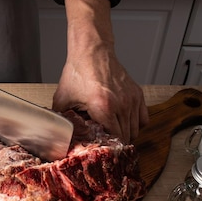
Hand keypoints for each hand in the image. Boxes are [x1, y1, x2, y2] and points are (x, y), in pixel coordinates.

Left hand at [53, 0, 148, 142]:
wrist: (91, 52)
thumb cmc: (78, 73)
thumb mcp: (63, 100)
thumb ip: (62, 120)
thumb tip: (58, 134)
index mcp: (103, 108)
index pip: (115, 139)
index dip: (108, 147)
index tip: (101, 148)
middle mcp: (121, 104)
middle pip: (127, 137)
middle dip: (116, 142)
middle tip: (106, 142)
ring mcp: (132, 99)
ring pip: (136, 129)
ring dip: (125, 134)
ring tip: (113, 132)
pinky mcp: (137, 94)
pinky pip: (143, 118)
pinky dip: (135, 124)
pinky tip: (123, 123)